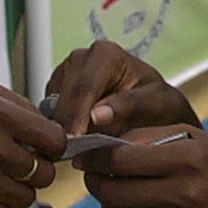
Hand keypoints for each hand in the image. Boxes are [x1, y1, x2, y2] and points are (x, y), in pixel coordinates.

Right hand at [0, 75, 65, 207]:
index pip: (53, 140)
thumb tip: (44, 121)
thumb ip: (14, 102)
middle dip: (39, 166)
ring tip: (3, 173)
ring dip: (20, 187)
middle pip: (44, 173)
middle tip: (24, 159)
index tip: (45, 143)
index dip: (53, 143)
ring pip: (26, 197)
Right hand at [44, 41, 196, 136]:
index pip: (84, 88)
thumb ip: (128, 106)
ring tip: (80, 147)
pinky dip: (59, 125)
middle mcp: (82, 57)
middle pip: (65, 96)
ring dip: (62, 126)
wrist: (155, 108)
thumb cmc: (158, 104)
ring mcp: (67, 71)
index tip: (74, 140)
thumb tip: (96, 115)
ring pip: (53, 104)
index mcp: (105, 54)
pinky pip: (49, 110)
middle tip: (74, 153)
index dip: (77, 116)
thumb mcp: (154, 104)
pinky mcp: (58, 87)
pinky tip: (76, 138)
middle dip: (68, 125)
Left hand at [79, 127, 207, 207]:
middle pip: (114, 192)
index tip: (86, 157)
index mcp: (186, 158)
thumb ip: (151, 137)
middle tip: (95, 177)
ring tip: (110, 200)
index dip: (94, 159)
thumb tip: (107, 144)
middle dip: (95, 184)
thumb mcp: (196, 137)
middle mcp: (185, 192)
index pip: (121, 160)